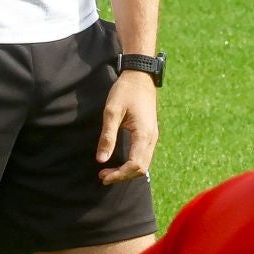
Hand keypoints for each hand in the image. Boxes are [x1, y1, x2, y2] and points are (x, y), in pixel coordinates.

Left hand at [96, 70, 158, 184]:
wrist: (140, 76)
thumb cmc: (125, 91)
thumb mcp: (112, 111)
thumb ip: (107, 136)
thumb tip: (101, 160)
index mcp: (144, 134)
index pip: (135, 165)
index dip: (119, 174)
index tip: (102, 175)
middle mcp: (151, 138)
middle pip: (141, 168)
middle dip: (122, 176)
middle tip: (102, 177)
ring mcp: (152, 136)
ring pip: (144, 164)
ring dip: (127, 171)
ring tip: (108, 172)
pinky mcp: (149, 134)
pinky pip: (143, 156)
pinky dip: (132, 164)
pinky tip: (119, 162)